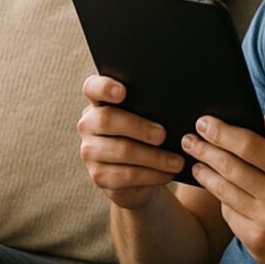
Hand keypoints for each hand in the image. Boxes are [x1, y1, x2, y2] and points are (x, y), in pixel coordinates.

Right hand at [77, 75, 184, 208]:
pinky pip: (127, 175)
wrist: (136, 175)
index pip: (92, 88)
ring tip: (177, 161)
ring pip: (122, 151)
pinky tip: (167, 174)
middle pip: (108, 120)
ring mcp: (90, 152)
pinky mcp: (99, 176)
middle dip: (139, 127)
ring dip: (154, 157)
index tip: (122, 92)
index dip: (104, 87)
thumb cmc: (145, 137)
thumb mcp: (146, 119)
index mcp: (98, 103)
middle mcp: (88, 125)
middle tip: (163, 136)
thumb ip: (150, 108)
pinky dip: (151, 175)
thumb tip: (173, 108)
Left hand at [181, 113, 264, 263]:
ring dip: (205, 174)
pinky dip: (222, 199)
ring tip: (196, 161)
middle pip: (230, 167)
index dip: (222, 132)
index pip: (249, 146)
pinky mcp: (256, 243)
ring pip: (224, 192)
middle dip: (205, 150)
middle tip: (189, 139)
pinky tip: (217, 188)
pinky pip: (229, 215)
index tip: (204, 122)